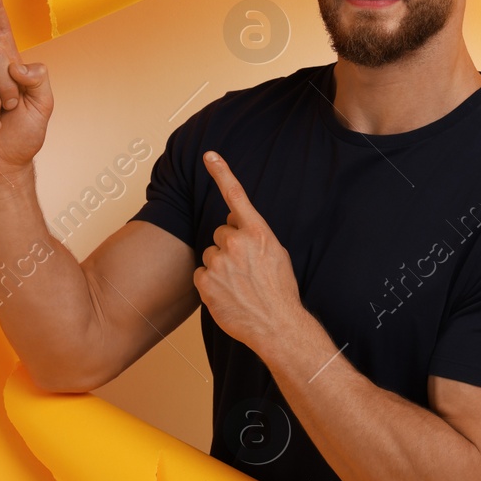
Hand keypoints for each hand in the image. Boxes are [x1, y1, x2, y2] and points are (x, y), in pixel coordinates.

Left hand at [194, 151, 303, 350]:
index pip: (236, 196)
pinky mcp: (205, 281)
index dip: (222, 172)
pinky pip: (201, 273)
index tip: (209, 155)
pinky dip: (210, 283)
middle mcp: (236, 243)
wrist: (276, 325)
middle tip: (245, 269)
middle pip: (220, 232)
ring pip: (210, 254)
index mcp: (257, 233)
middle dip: (228, 247)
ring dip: (220, 266)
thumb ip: (254, 234)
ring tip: (239, 285)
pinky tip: (227, 294)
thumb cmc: (279, 291)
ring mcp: (218, 262)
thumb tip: (233, 222)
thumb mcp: (276, 254)